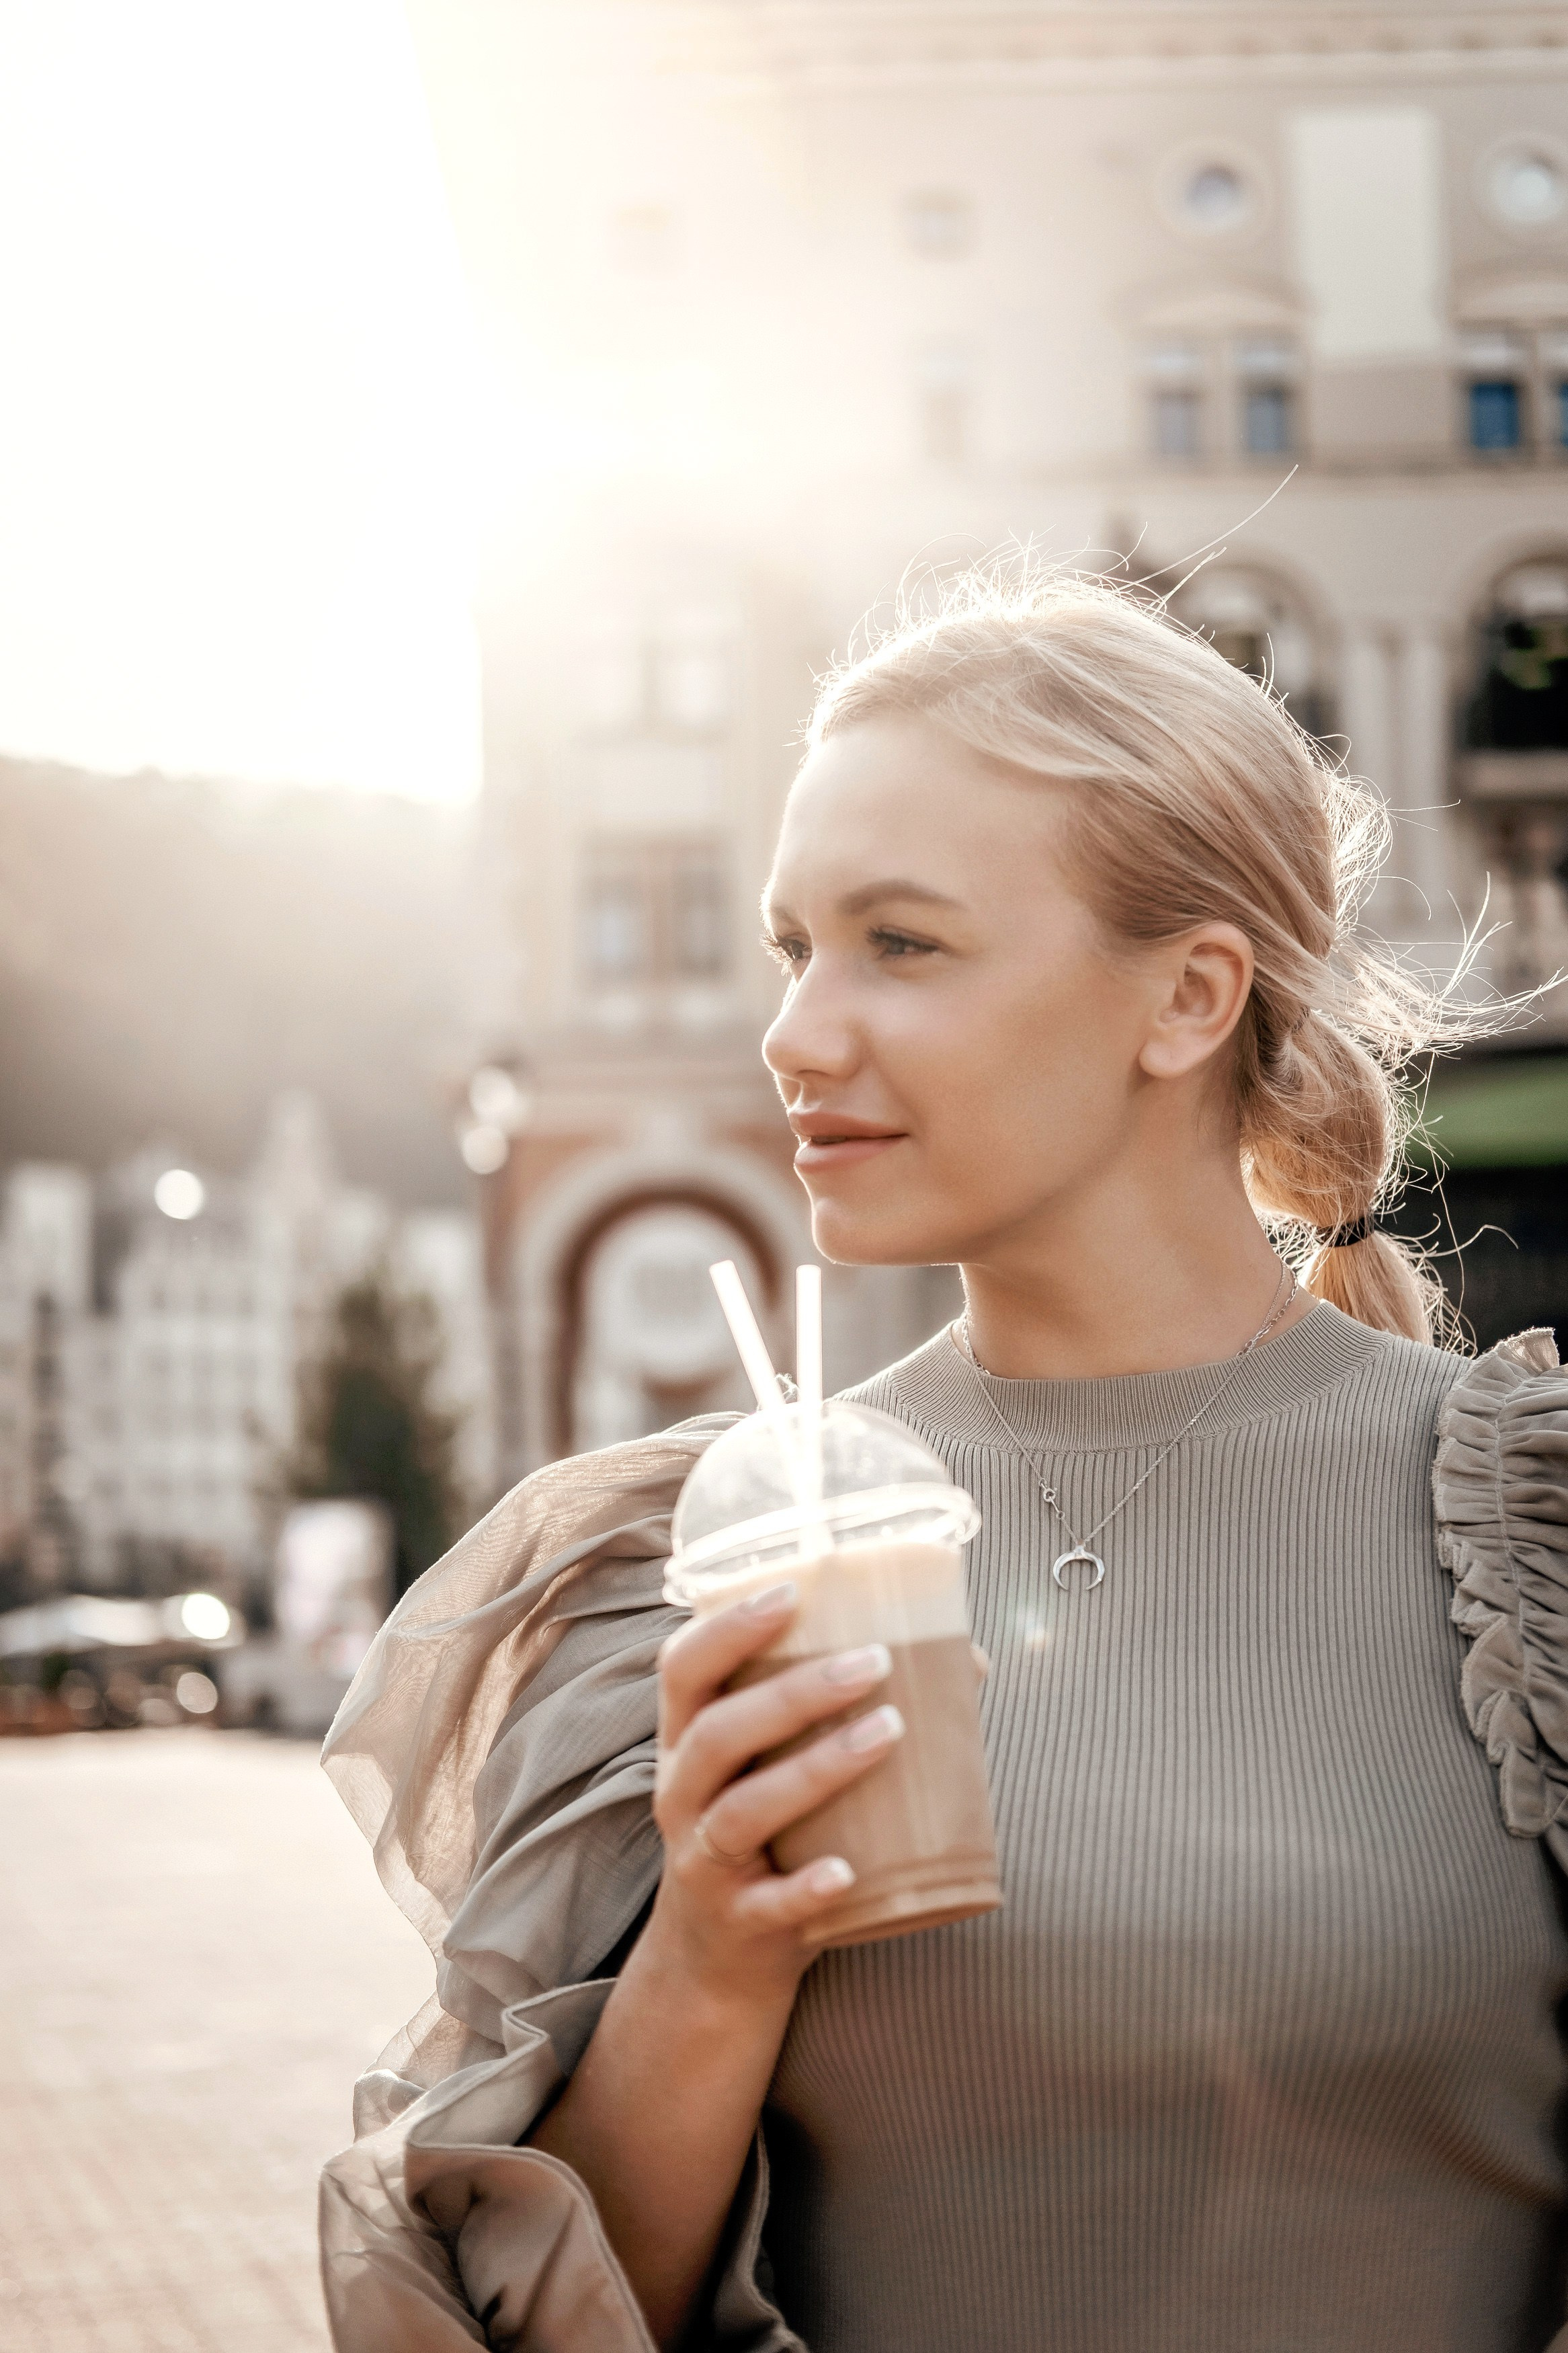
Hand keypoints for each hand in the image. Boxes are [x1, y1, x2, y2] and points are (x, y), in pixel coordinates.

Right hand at [648, 1580, 901, 2005]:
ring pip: (744, 1810)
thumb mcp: (773, 1769)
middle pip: (720, 1732)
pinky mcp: (737, 1923)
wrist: (717, 1963)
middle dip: (794, 1691)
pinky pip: (767, 1905)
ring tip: (889, 1731)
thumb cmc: (766, 1836)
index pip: (684, 1668)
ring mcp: (705, 1862)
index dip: (728, 1626)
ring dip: (817, 1768)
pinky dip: (806, 1887)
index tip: (791, 1590)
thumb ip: (841, 1713)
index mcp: (689, 1742)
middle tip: (874, 1661)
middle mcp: (684, 1795)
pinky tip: (847, 1871)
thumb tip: (968, 1659)